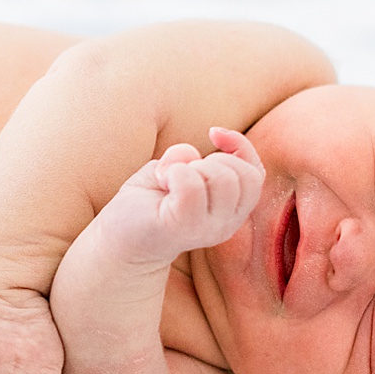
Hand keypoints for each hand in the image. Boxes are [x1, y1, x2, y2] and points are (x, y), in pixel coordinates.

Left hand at [94, 127, 264, 265]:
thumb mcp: (177, 170)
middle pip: (244, 176)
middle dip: (214, 159)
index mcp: (231, 212)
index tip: (212, 133)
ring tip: (169, 178)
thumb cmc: (148, 202)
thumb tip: (203, 142)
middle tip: (182, 171)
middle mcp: (226, 224)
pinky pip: (191, 184)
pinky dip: (174, 172)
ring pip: (223, 178)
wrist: (118, 240)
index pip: (256, 173)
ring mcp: (206, 229)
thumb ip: (193, 157)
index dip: (241, 145)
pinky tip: (161, 182)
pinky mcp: (181, 226)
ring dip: (192, 166)